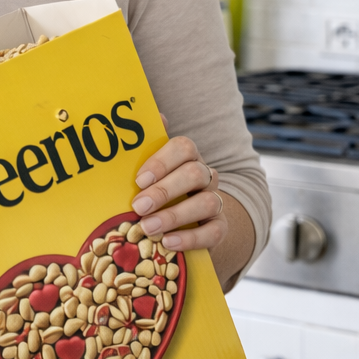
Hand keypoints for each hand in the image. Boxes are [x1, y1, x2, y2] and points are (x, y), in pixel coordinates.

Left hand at [129, 133, 225, 252]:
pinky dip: (190, 238)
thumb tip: (154, 116)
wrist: (180, 222)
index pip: (184, 147)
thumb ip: (146, 146)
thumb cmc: (156, 190)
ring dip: (174, 216)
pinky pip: (214, 231)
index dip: (162, 161)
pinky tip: (168, 243)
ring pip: (206, 202)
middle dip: (164, 191)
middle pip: (194, 174)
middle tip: (138, 205)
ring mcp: (215, 201)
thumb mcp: (147, 171)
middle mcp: (205, 176)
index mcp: (187, 157)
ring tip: (148, 227)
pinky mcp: (220, 227)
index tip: (139, 179)